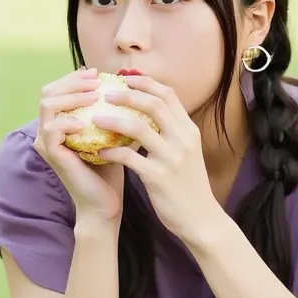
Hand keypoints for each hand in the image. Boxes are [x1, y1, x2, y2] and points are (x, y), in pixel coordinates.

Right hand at [33, 68, 124, 226]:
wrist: (106, 203)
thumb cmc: (111, 168)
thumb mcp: (113, 132)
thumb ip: (112, 110)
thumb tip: (131, 84)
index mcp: (59, 123)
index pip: (58, 90)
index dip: (75, 77)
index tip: (98, 74)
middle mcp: (48, 131)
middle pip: (48, 92)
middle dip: (72, 81)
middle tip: (96, 80)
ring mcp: (46, 142)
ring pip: (48, 105)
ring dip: (72, 96)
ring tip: (95, 95)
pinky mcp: (51, 154)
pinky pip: (52, 129)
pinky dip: (69, 121)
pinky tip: (87, 121)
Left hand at [91, 75, 224, 248]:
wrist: (201, 219)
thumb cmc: (189, 186)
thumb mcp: (187, 153)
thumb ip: (172, 132)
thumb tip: (151, 112)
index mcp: (188, 131)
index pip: (168, 95)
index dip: (145, 82)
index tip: (126, 78)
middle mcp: (182, 140)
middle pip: (154, 104)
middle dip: (128, 94)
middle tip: (107, 93)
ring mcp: (171, 158)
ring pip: (139, 128)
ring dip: (114, 120)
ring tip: (96, 118)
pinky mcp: (158, 177)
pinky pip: (129, 158)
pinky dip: (112, 152)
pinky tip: (99, 152)